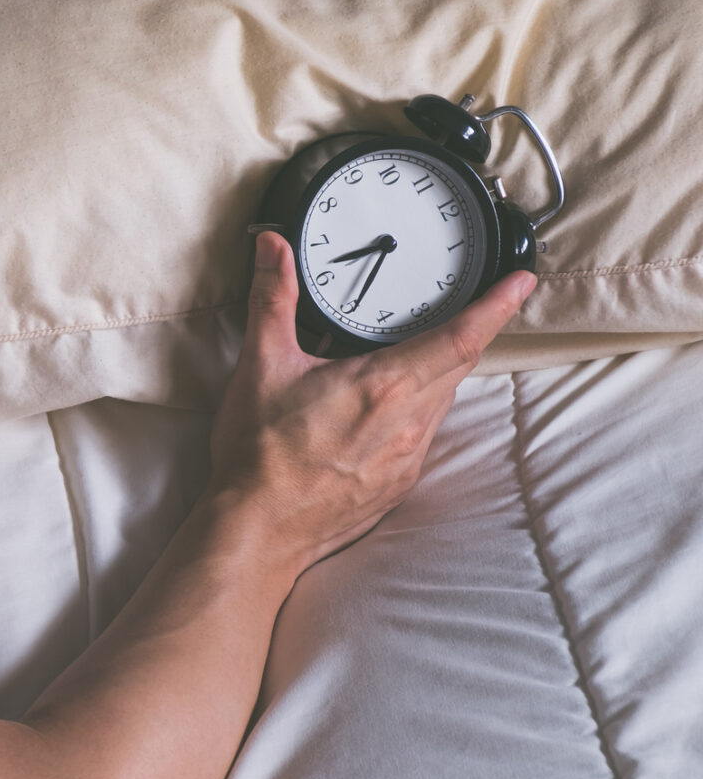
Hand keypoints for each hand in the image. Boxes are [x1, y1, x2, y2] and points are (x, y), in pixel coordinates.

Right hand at [206, 231, 534, 578]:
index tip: (520, 283)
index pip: (459, 339)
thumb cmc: (259, 455)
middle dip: (466, 333)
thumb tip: (273, 249)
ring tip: (410, 355)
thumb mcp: (262, 366)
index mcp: (383, 387)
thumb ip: (273, 299)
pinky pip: (422, 435)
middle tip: (467, 306)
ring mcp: (407, 458)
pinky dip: (414, 410)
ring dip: (436, 372)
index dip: (496, 308)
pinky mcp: (398, 484)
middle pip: (457, 366)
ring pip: (441, 401)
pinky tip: (381, 408)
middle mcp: (407, 424)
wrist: (257, 529)